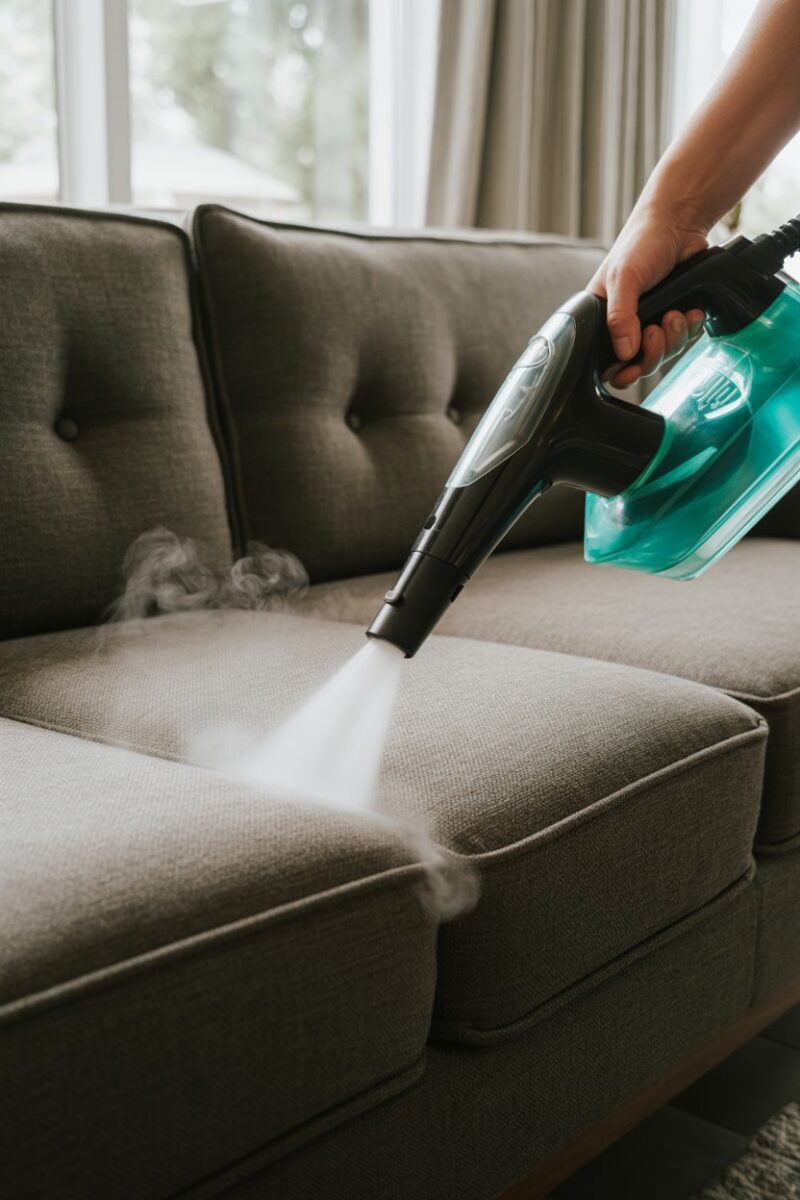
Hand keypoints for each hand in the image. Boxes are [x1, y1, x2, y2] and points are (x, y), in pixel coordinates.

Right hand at [589, 202, 708, 386]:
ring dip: (673, 338)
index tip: (632, 371)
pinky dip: (690, 328)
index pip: (605, 358)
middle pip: (639, 362)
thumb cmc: (643, 241)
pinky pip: (685, 338)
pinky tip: (691, 311)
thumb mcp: (624, 278)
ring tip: (676, 313)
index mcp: (604, 316)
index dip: (620, 371)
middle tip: (657, 330)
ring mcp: (653, 319)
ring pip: (664, 352)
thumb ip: (620, 317)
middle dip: (653, 352)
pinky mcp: (677, 314)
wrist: (680, 221)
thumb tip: (625, 353)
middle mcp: (627, 322)